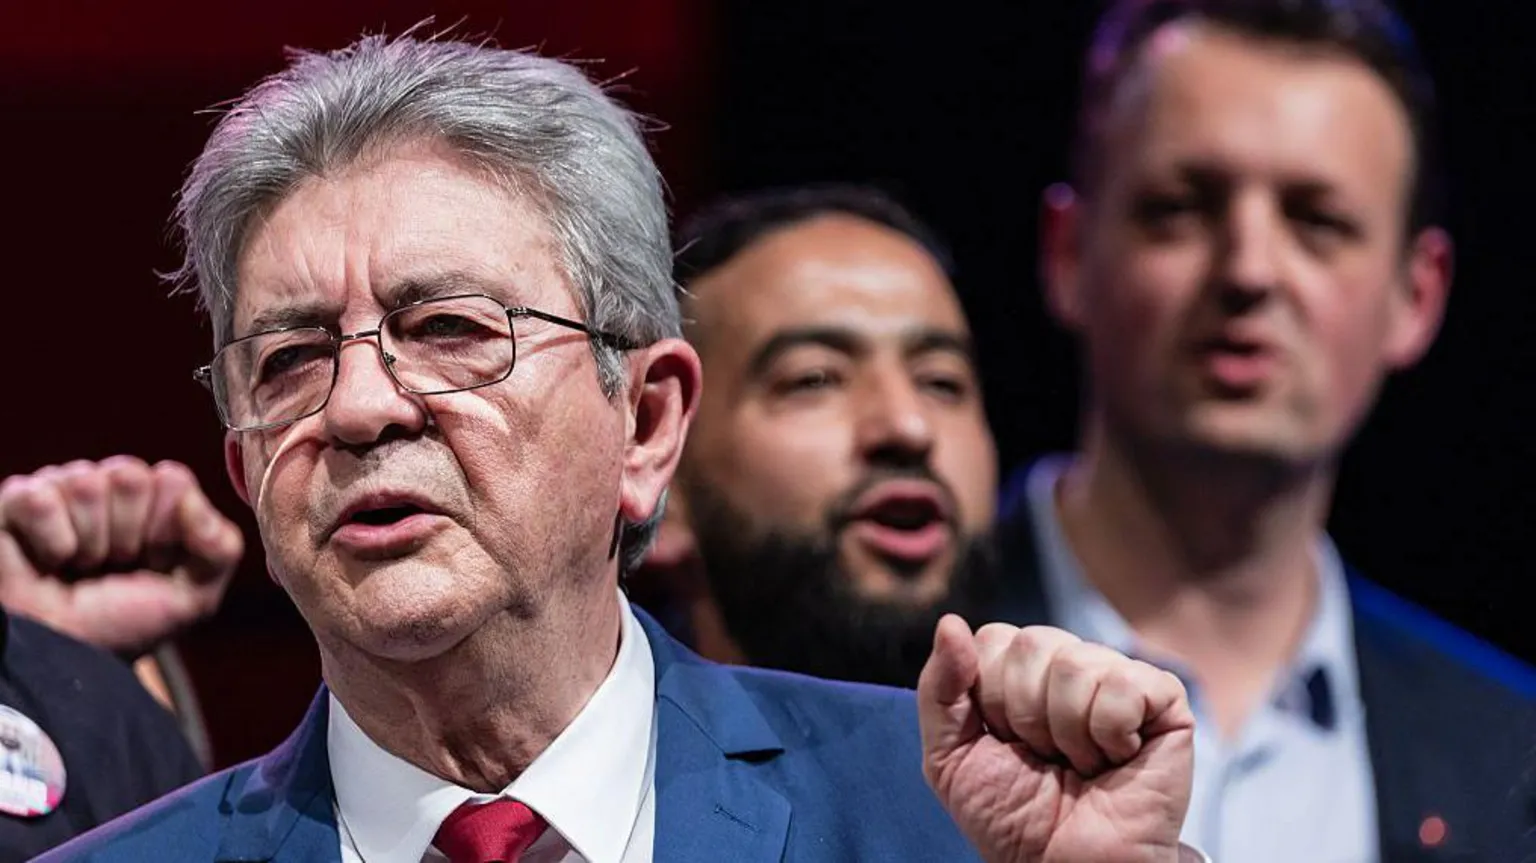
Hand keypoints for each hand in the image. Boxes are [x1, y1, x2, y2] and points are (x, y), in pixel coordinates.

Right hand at [0, 457, 241, 655]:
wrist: (69, 659)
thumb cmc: (127, 624)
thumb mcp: (195, 597)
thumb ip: (220, 547)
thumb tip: (188, 495)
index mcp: (156, 499)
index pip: (171, 479)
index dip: (165, 530)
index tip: (154, 563)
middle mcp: (109, 485)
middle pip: (129, 475)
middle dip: (126, 536)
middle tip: (112, 567)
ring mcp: (62, 488)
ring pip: (86, 484)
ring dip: (88, 544)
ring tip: (79, 568)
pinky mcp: (16, 500)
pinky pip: (39, 499)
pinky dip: (49, 542)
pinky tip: (47, 561)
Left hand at [918, 615, 1194, 862]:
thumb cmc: (1013, 819)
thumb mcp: (950, 756)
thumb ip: (939, 688)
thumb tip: (950, 622)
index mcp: (1022, 671)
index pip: (993, 638)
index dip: (989, 698)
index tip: (1005, 743)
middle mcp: (1071, 665)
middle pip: (1032, 643)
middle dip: (1024, 714)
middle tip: (1044, 758)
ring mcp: (1119, 678)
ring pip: (1075, 663)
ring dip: (1066, 732)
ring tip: (1081, 765)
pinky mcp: (1164, 701)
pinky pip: (1123, 684)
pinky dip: (1109, 733)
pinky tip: (1117, 758)